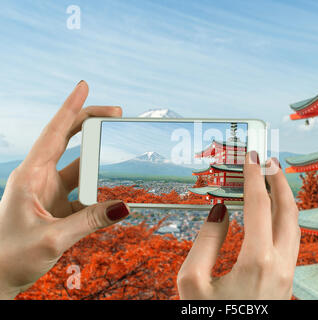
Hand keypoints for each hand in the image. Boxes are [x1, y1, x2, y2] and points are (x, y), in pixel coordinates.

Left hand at [0, 81, 130, 298]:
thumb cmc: (10, 257)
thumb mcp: (52, 239)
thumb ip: (89, 222)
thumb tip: (124, 207)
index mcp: (30, 176)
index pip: (54, 134)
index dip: (71, 108)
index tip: (84, 86)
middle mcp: (39, 178)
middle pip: (68, 140)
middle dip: (90, 123)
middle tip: (116, 113)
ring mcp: (48, 192)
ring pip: (79, 166)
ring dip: (99, 159)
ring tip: (121, 150)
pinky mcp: (57, 206)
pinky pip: (84, 191)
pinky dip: (99, 190)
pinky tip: (112, 195)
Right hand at [177, 152, 299, 298]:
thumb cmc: (210, 318)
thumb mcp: (192, 281)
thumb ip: (206, 240)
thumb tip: (220, 211)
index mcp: (258, 261)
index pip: (258, 204)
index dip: (253, 176)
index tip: (250, 157)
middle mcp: (280, 265)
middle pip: (288, 210)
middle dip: (280, 181)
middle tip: (268, 162)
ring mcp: (287, 275)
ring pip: (294, 226)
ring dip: (284, 199)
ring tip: (273, 182)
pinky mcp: (285, 283)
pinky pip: (290, 241)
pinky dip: (282, 219)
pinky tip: (271, 216)